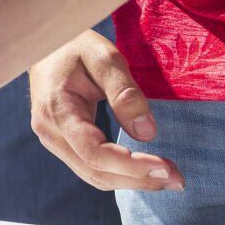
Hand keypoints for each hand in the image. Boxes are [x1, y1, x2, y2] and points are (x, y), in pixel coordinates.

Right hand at [29, 30, 181, 190]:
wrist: (46, 43)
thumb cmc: (75, 45)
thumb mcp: (104, 57)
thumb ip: (124, 93)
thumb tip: (147, 133)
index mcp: (56, 110)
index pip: (94, 153)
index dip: (131, 166)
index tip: (167, 168)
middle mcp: (49, 131)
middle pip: (95, 171)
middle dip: (139, 179)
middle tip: (178, 178)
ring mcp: (52, 139)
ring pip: (94, 175)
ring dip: (132, 181)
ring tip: (167, 177)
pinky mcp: (62, 141)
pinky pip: (91, 166)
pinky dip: (119, 173)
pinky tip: (143, 169)